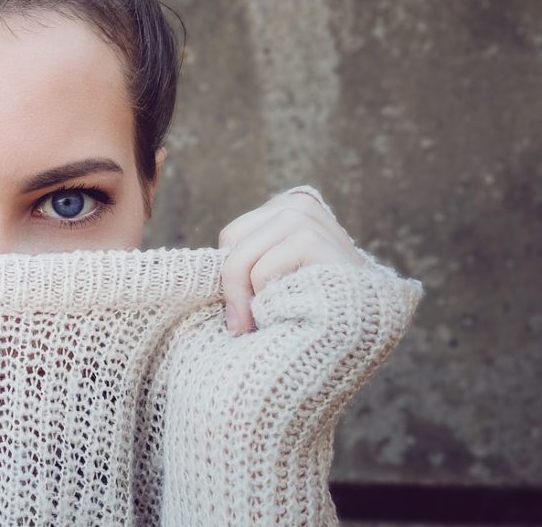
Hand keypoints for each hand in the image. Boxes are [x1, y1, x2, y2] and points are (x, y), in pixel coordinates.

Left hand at [217, 188, 365, 334]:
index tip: (239, 313)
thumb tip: (193, 272)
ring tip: (267, 320)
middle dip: (232, 286)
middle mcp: (301, 205)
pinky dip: (267, 297)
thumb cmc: (306, 316)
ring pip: (243, 255)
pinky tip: (295, 311)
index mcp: (287, 208)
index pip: (231, 236)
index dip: (230, 275)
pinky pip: (263, 268)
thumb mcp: (270, 278)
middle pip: (232, 240)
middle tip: (241, 325)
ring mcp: (313, 219)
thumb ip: (244, 262)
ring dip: (249, 296)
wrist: (355, 343)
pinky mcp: (317, 241)